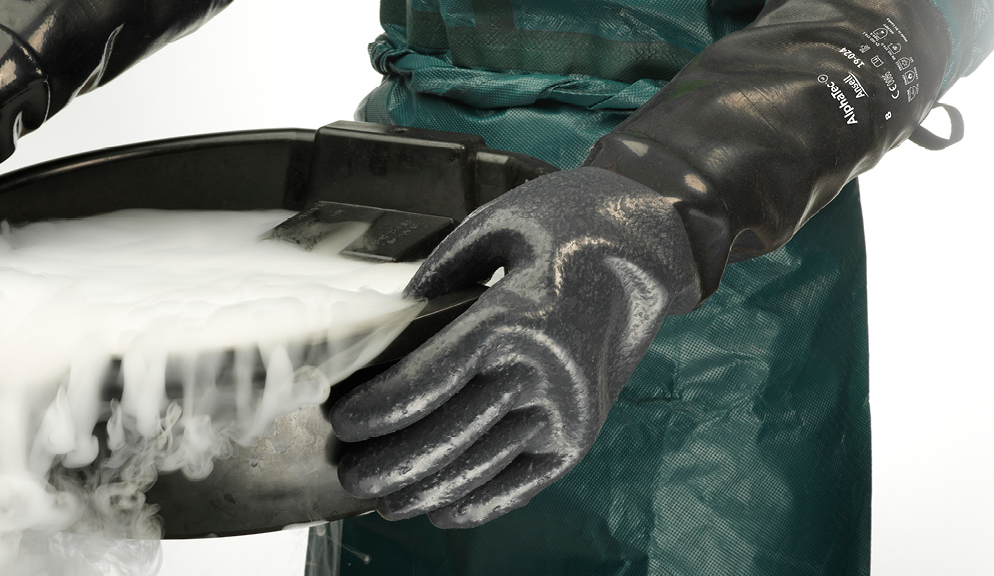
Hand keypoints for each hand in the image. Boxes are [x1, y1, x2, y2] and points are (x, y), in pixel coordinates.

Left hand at [328, 167, 703, 527]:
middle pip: (448, 434)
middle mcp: (543, 372)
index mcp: (514, 319)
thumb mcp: (494, 226)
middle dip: (390, 462)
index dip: (378, 409)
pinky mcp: (583, 431)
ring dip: (426, 490)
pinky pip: (527, 481)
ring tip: (384, 500)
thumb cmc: (569, 223)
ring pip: (482, 465)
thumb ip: (437, 278)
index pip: (428, 381)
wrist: (651, 244)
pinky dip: (483, 503)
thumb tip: (389, 329)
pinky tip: (444, 512)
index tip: (342, 420)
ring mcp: (567, 408)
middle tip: (349, 474)